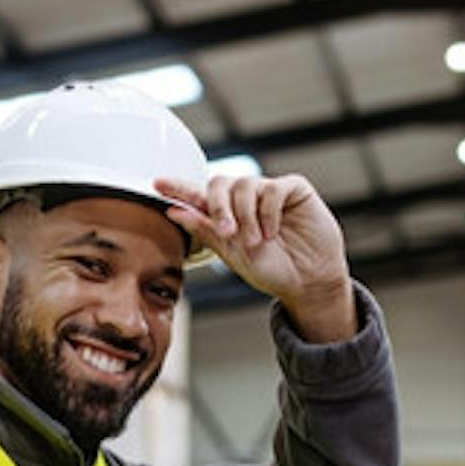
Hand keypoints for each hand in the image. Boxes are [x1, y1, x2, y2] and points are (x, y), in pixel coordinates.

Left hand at [156, 174, 355, 342]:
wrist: (307, 282)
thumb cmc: (272, 270)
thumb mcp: (233, 254)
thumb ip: (206, 231)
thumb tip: (175, 211)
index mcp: (226, 216)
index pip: (197, 197)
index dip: (178, 188)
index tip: (156, 183)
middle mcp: (245, 200)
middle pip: (219, 183)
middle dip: (219, 207)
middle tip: (227, 233)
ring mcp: (269, 192)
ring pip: (245, 185)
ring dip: (247, 216)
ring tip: (257, 241)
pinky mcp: (293, 189)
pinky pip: (272, 189)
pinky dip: (269, 212)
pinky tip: (273, 231)